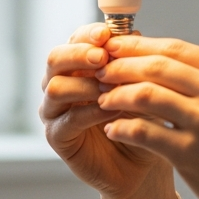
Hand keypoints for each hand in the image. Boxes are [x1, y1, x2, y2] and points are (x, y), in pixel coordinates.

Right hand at [40, 23, 177, 198]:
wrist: (144, 165)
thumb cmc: (143, 121)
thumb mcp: (143, 87)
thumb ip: (133, 63)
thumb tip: (135, 34)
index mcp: (80, 66)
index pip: (75, 40)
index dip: (89, 34)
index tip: (107, 33)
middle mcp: (62, 84)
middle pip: (55, 58)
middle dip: (78, 54)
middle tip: (102, 56)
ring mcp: (55, 111)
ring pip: (54, 88)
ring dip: (84, 83)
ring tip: (109, 87)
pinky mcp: (57, 137)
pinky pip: (67, 119)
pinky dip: (89, 112)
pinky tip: (111, 111)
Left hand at [95, 36, 198, 198]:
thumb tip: (153, 61)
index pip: (175, 48)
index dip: (137, 45)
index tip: (113, 48)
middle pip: (157, 66)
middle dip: (120, 66)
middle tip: (99, 72)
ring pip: (145, 95)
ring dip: (115, 95)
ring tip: (101, 100)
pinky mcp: (193, 154)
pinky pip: (143, 132)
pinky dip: (122, 128)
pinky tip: (113, 129)